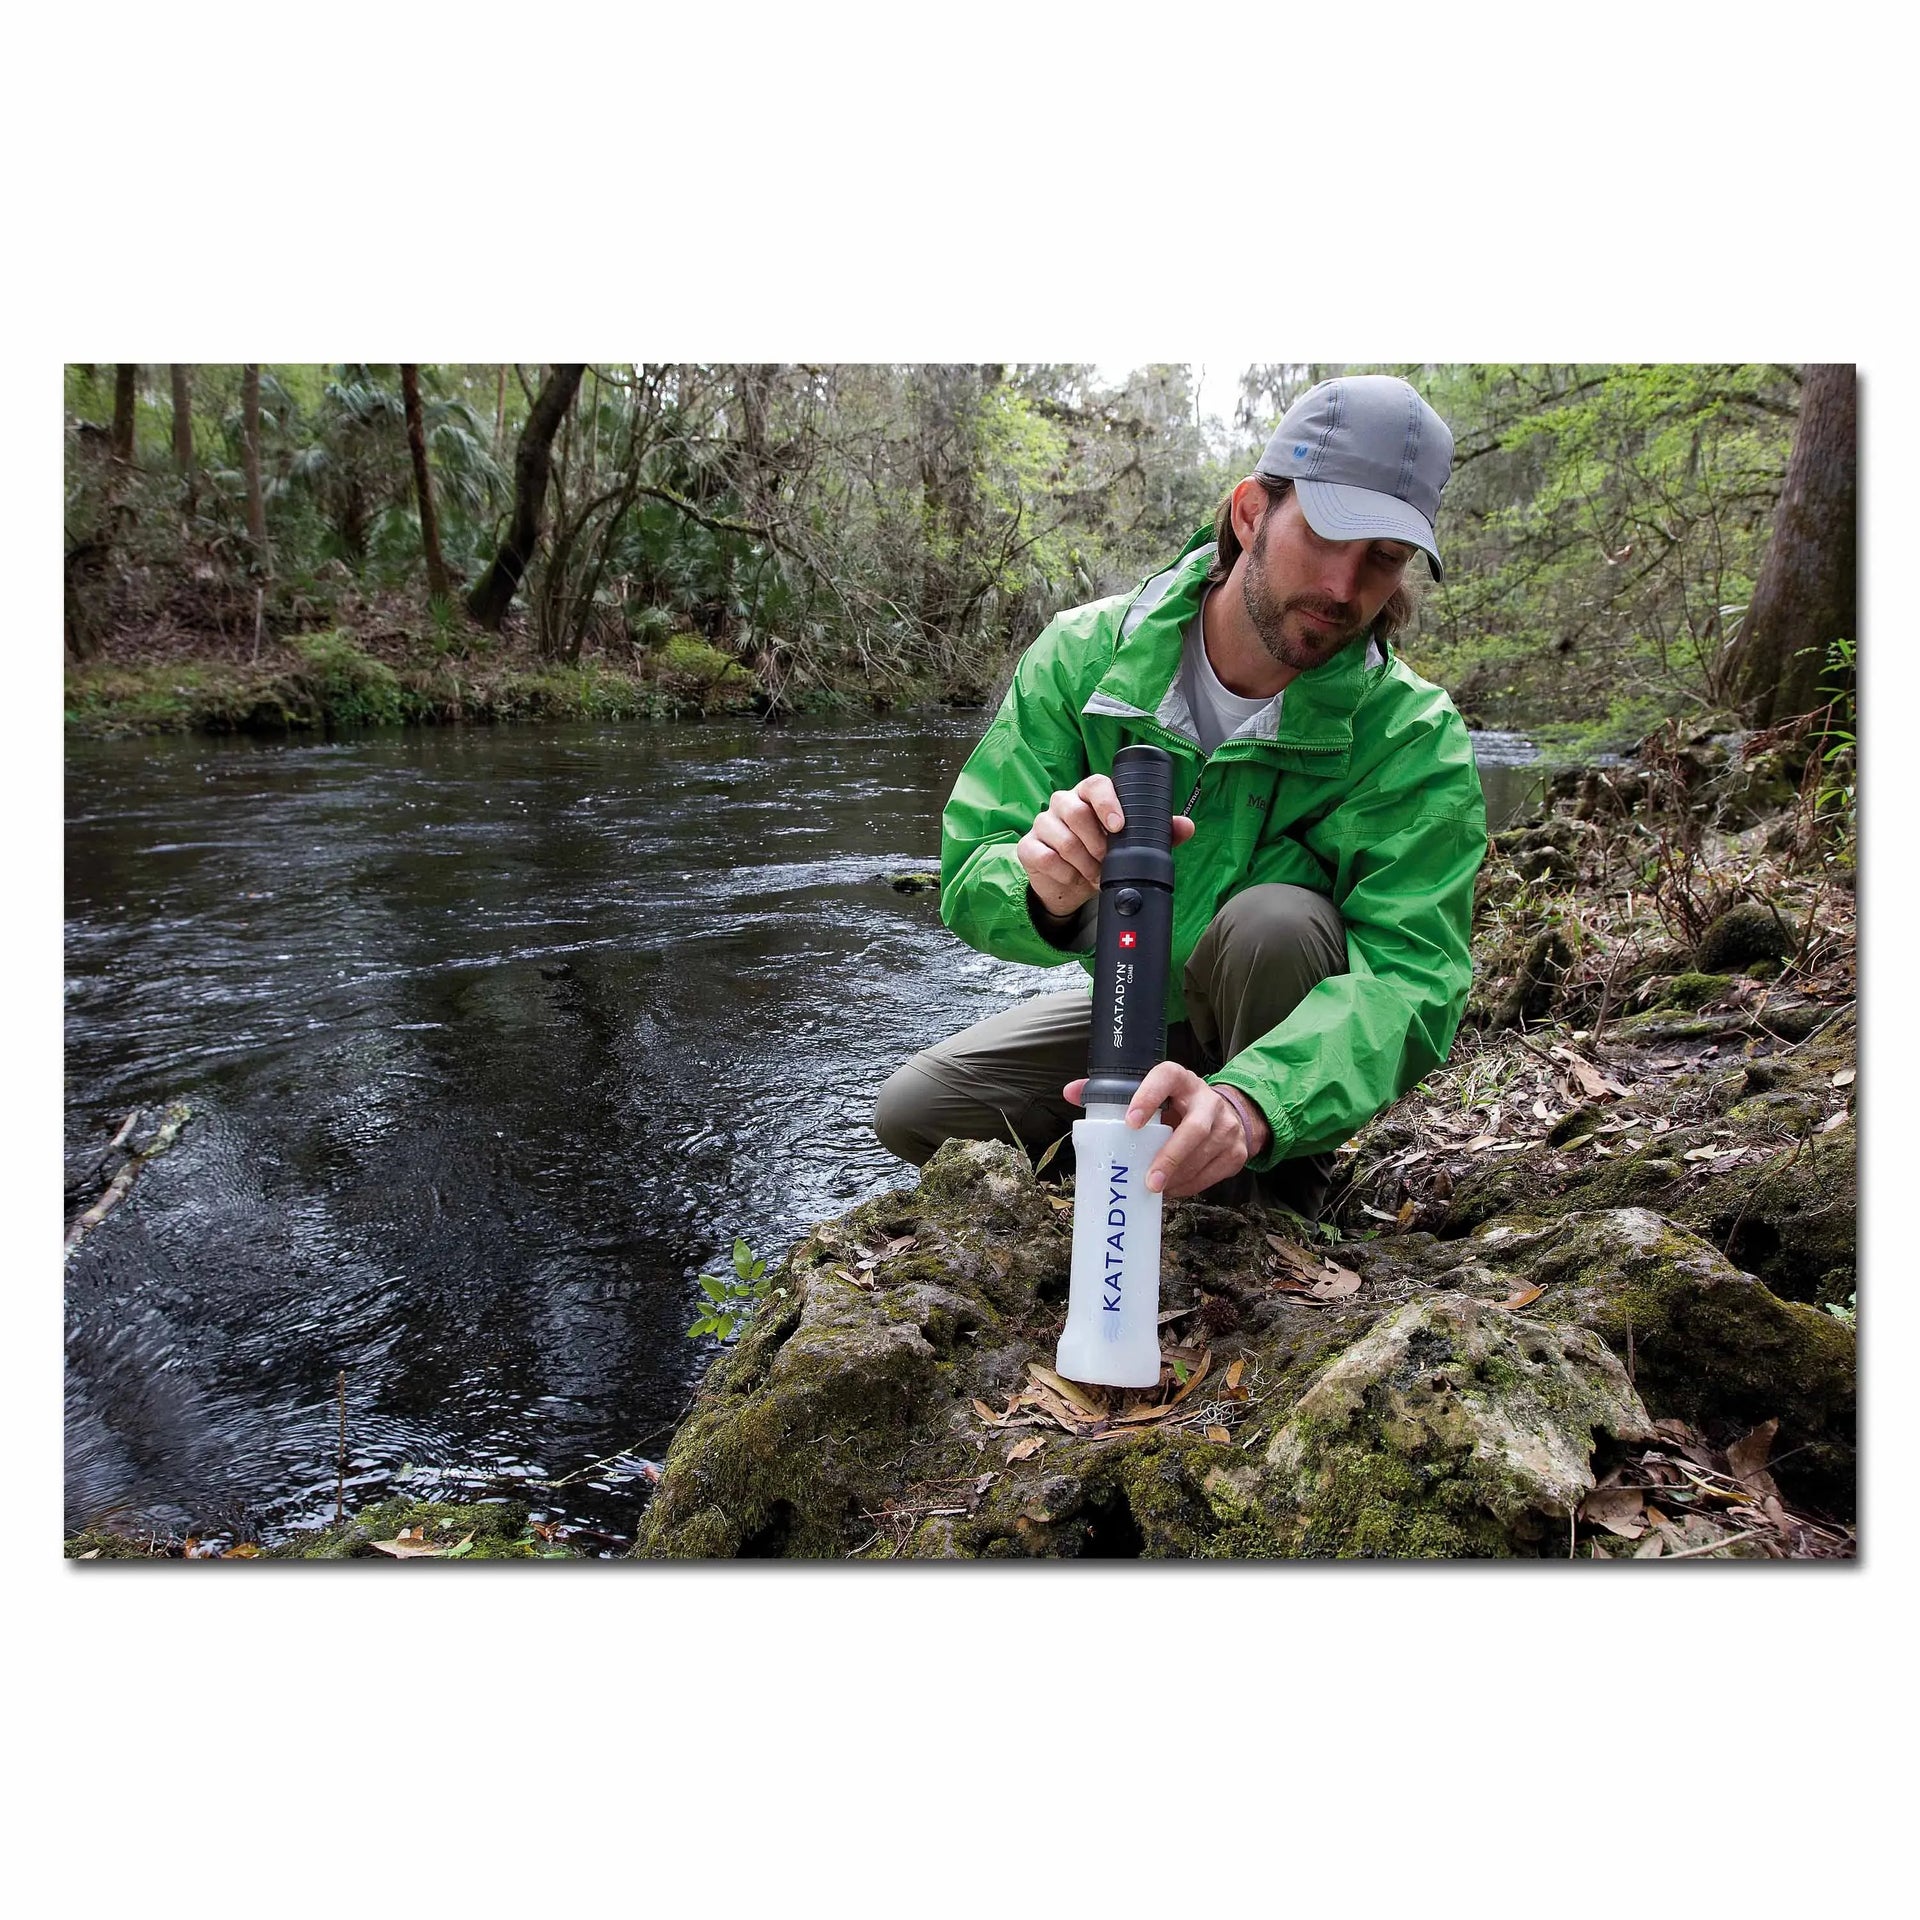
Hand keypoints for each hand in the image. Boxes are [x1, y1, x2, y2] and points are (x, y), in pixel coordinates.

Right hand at [1017, 773, 1195, 918]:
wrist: (1070, 883)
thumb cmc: (1101, 854)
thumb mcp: (1130, 843)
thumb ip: (1158, 832)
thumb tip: (1186, 826)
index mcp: (1090, 794)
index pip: (1096, 784)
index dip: (1107, 802)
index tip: (1119, 825)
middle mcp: (1064, 802)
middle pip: (1075, 810)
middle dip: (1096, 842)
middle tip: (1107, 860)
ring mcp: (1043, 823)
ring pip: (1061, 837)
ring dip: (1083, 862)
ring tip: (1094, 873)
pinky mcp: (1029, 846)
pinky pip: (1045, 857)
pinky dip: (1064, 872)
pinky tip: (1073, 877)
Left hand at [1062, 1063, 1269, 1198]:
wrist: (1227, 1114)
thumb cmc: (1177, 1105)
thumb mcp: (1152, 1093)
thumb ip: (1113, 1092)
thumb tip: (1071, 1092)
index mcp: (1181, 1080)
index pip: (1166, 1078)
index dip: (1148, 1096)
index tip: (1130, 1122)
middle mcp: (1207, 1100)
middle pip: (1195, 1128)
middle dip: (1171, 1155)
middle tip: (1150, 1179)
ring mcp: (1227, 1125)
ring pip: (1205, 1153)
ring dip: (1178, 1176)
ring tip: (1156, 1188)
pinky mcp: (1236, 1151)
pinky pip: (1212, 1173)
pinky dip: (1190, 1185)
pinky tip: (1173, 1189)